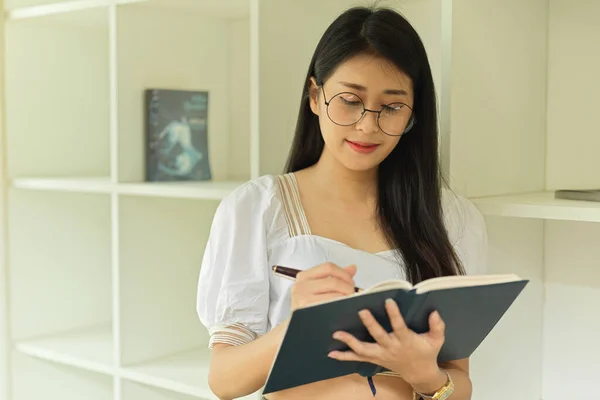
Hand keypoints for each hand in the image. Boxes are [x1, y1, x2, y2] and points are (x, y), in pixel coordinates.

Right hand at [291, 262, 356, 310]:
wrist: (297, 325)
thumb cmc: (307, 306)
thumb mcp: (317, 288)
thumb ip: (334, 276)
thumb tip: (352, 268)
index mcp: (304, 277)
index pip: (328, 267)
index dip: (344, 273)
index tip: (350, 281)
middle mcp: (301, 286)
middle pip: (333, 281)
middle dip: (348, 287)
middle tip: (352, 293)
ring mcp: (303, 299)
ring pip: (334, 295)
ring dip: (346, 298)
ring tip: (349, 302)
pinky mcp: (307, 311)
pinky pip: (331, 307)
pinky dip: (340, 307)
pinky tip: (342, 308)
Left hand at [327, 298, 446, 390]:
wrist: (419, 373)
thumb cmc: (426, 352)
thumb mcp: (436, 340)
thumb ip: (437, 326)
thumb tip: (435, 312)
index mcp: (405, 340)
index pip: (399, 326)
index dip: (394, 314)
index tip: (388, 301)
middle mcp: (391, 347)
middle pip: (378, 336)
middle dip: (369, 324)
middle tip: (361, 311)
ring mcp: (380, 354)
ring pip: (363, 349)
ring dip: (349, 342)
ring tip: (336, 334)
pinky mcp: (374, 358)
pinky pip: (357, 358)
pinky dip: (344, 357)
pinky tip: (331, 353)